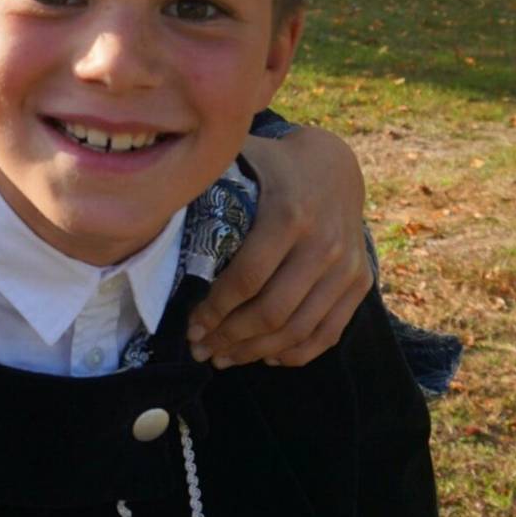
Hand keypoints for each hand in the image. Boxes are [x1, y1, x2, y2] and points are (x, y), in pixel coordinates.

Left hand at [188, 124, 371, 369]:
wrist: (336, 166)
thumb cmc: (274, 165)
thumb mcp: (243, 159)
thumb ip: (206, 177)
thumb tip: (153, 197)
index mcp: (289, 213)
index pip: (247, 278)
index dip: (215, 309)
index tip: (190, 325)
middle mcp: (324, 243)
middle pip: (272, 311)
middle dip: (230, 338)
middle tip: (201, 348)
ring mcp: (347, 267)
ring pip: (298, 329)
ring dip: (256, 352)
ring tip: (224, 357)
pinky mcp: (361, 282)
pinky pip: (328, 333)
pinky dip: (296, 353)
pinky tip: (267, 357)